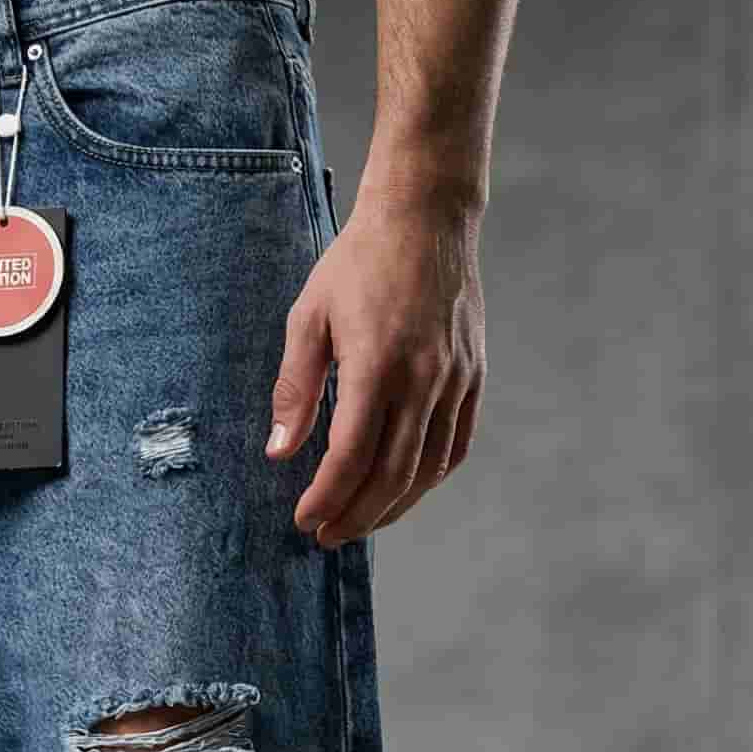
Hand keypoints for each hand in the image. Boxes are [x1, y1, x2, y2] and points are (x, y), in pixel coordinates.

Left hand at [266, 192, 484, 547]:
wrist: (426, 215)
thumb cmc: (358, 262)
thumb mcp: (308, 317)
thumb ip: (294, 388)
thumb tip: (278, 452)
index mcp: (377, 364)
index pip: (351, 456)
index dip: (326, 497)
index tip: (304, 520)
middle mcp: (423, 378)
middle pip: (391, 475)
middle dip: (355, 516)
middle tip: (326, 536)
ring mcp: (455, 379)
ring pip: (427, 469)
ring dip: (392, 507)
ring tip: (360, 522)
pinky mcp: (473, 375)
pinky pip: (456, 446)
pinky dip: (428, 478)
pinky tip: (403, 491)